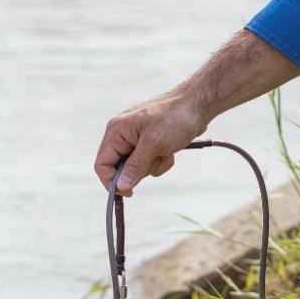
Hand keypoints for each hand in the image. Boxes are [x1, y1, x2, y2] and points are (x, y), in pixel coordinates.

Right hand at [93, 92, 208, 195]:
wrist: (197, 105)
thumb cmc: (174, 118)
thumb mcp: (154, 143)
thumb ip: (135, 166)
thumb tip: (120, 187)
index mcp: (116, 131)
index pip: (102, 164)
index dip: (111, 181)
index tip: (128, 193)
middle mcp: (122, 135)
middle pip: (120, 168)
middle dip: (141, 170)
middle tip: (156, 159)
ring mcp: (136, 139)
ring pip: (137, 168)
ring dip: (154, 165)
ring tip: (166, 150)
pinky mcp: (149, 144)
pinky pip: (149, 163)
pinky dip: (161, 160)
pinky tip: (171, 149)